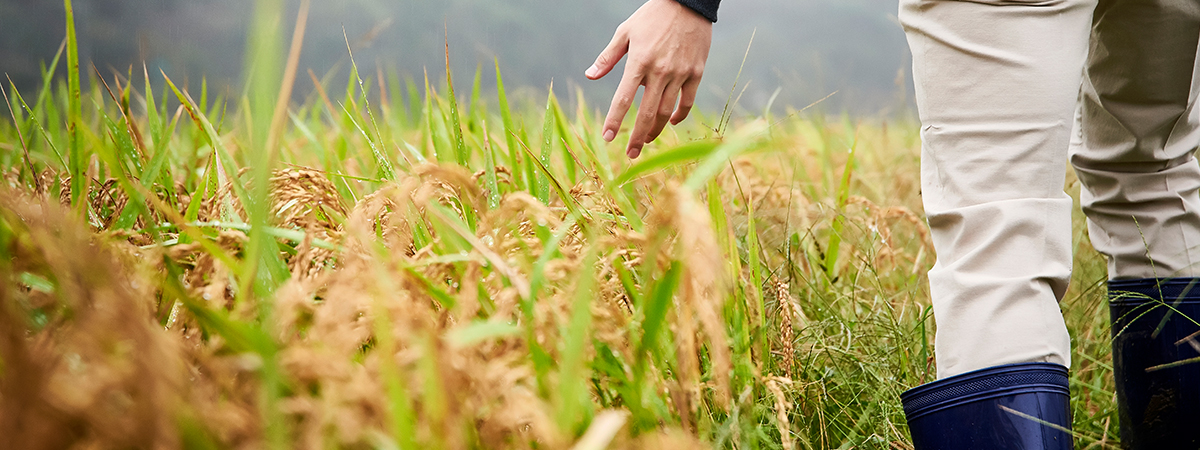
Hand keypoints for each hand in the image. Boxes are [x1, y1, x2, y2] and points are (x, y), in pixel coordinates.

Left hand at [586, 0, 712, 158]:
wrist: (688, 2)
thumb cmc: (652, 16)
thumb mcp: (625, 32)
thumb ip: (608, 57)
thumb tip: (590, 76)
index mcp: (639, 62)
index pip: (624, 99)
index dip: (615, 120)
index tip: (608, 138)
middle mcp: (660, 71)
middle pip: (648, 114)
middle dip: (637, 137)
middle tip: (630, 154)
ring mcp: (680, 73)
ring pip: (667, 112)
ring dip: (656, 130)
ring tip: (646, 141)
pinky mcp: (696, 72)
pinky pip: (687, 102)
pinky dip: (679, 116)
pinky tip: (671, 122)